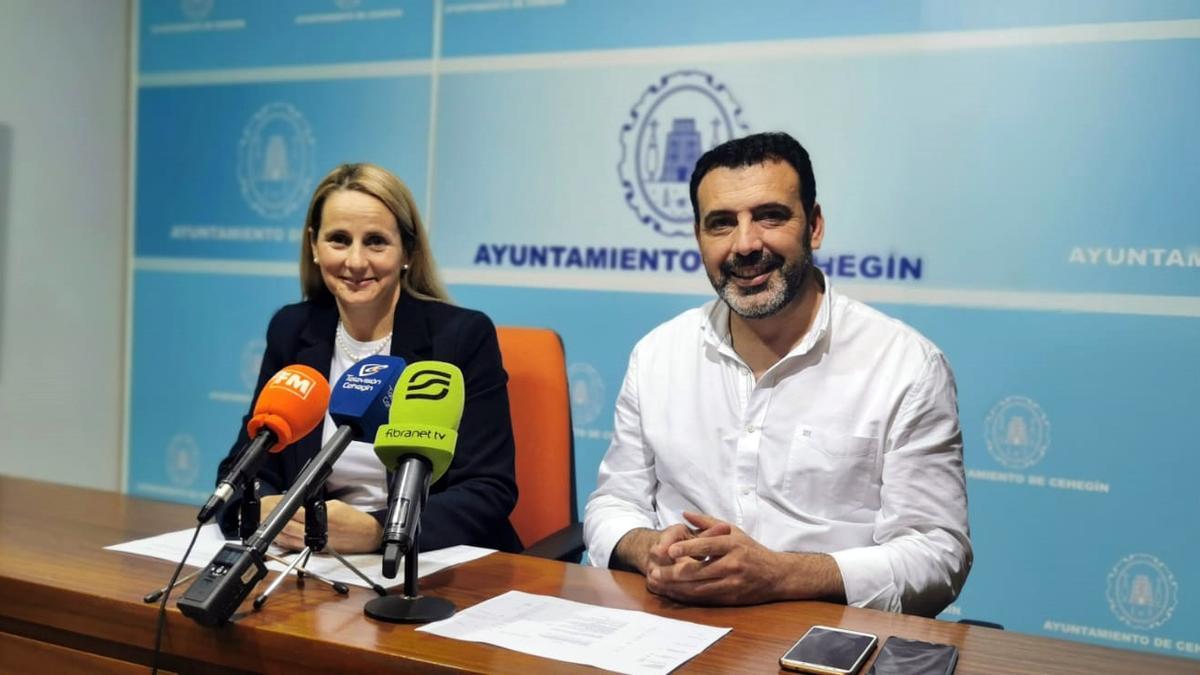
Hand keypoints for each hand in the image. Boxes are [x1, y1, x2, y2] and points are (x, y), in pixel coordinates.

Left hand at [259, 496, 382, 553]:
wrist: (367, 536)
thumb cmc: (353, 519)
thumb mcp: (335, 505)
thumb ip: (316, 506)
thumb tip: (300, 506)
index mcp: (324, 517)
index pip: (296, 513)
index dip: (284, 510)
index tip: (275, 506)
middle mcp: (319, 532)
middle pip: (289, 528)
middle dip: (277, 522)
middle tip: (267, 515)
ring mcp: (317, 543)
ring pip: (290, 539)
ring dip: (278, 533)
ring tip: (269, 527)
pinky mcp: (317, 550)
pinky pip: (297, 547)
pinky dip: (286, 543)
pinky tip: (280, 538)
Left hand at [645, 512, 790, 605]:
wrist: (776, 575)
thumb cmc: (751, 550)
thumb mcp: (733, 531)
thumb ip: (707, 521)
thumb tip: (684, 513)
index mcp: (733, 545)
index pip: (707, 546)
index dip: (687, 548)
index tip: (669, 550)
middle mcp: (733, 564)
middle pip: (699, 570)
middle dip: (673, 573)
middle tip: (654, 571)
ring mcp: (732, 583)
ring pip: (699, 588)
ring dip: (675, 587)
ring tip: (657, 583)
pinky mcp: (731, 598)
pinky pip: (704, 598)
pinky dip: (686, 596)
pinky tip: (672, 592)